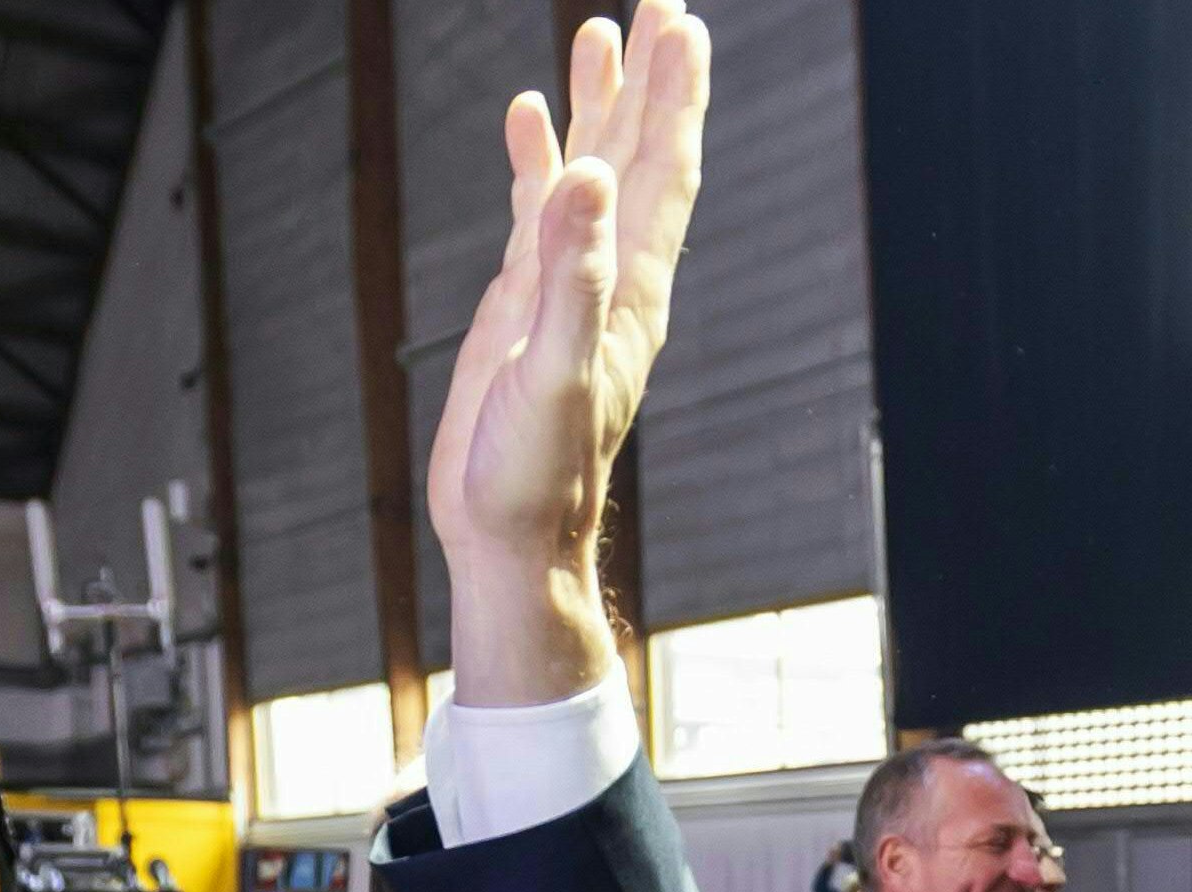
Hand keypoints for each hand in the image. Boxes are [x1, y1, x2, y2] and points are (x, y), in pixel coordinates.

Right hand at [425, 0, 710, 699]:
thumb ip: (570, 274)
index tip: (681, 25)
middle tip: (658, 0)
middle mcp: (610, 276)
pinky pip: (539, 212)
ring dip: (599, 105)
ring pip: (590, 173)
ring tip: (599, 30)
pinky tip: (531, 117)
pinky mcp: (525, 304)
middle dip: (650, 79)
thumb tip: (585, 173)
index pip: (662, 171)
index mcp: (631, 287)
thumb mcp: (553, 373)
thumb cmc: (535, 474)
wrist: (509, 538)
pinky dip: (539, 160)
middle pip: (638, 155)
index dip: (674, 98)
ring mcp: (568, 285)